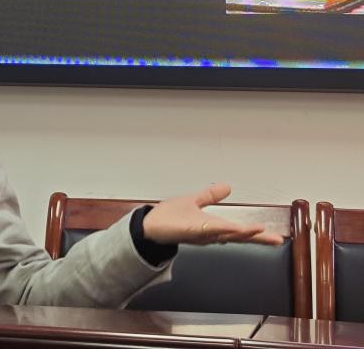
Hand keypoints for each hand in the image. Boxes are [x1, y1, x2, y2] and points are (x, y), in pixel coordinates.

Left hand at [142, 183, 284, 246]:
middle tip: (277, 239)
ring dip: (244, 234)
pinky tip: (234, 229)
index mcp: (213, 226)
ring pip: (226, 234)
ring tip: (262, 231)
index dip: (257, 234)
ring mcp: (201, 233)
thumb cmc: (169, 217)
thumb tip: (227, 186)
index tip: (276, 237)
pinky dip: (222, 230)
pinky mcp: (191, 231)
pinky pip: (209, 231)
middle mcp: (210, 233)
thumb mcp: (194, 202)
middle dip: (258, 239)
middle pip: (238, 236)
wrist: (149, 225)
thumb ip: (210, 196)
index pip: (239, 231)